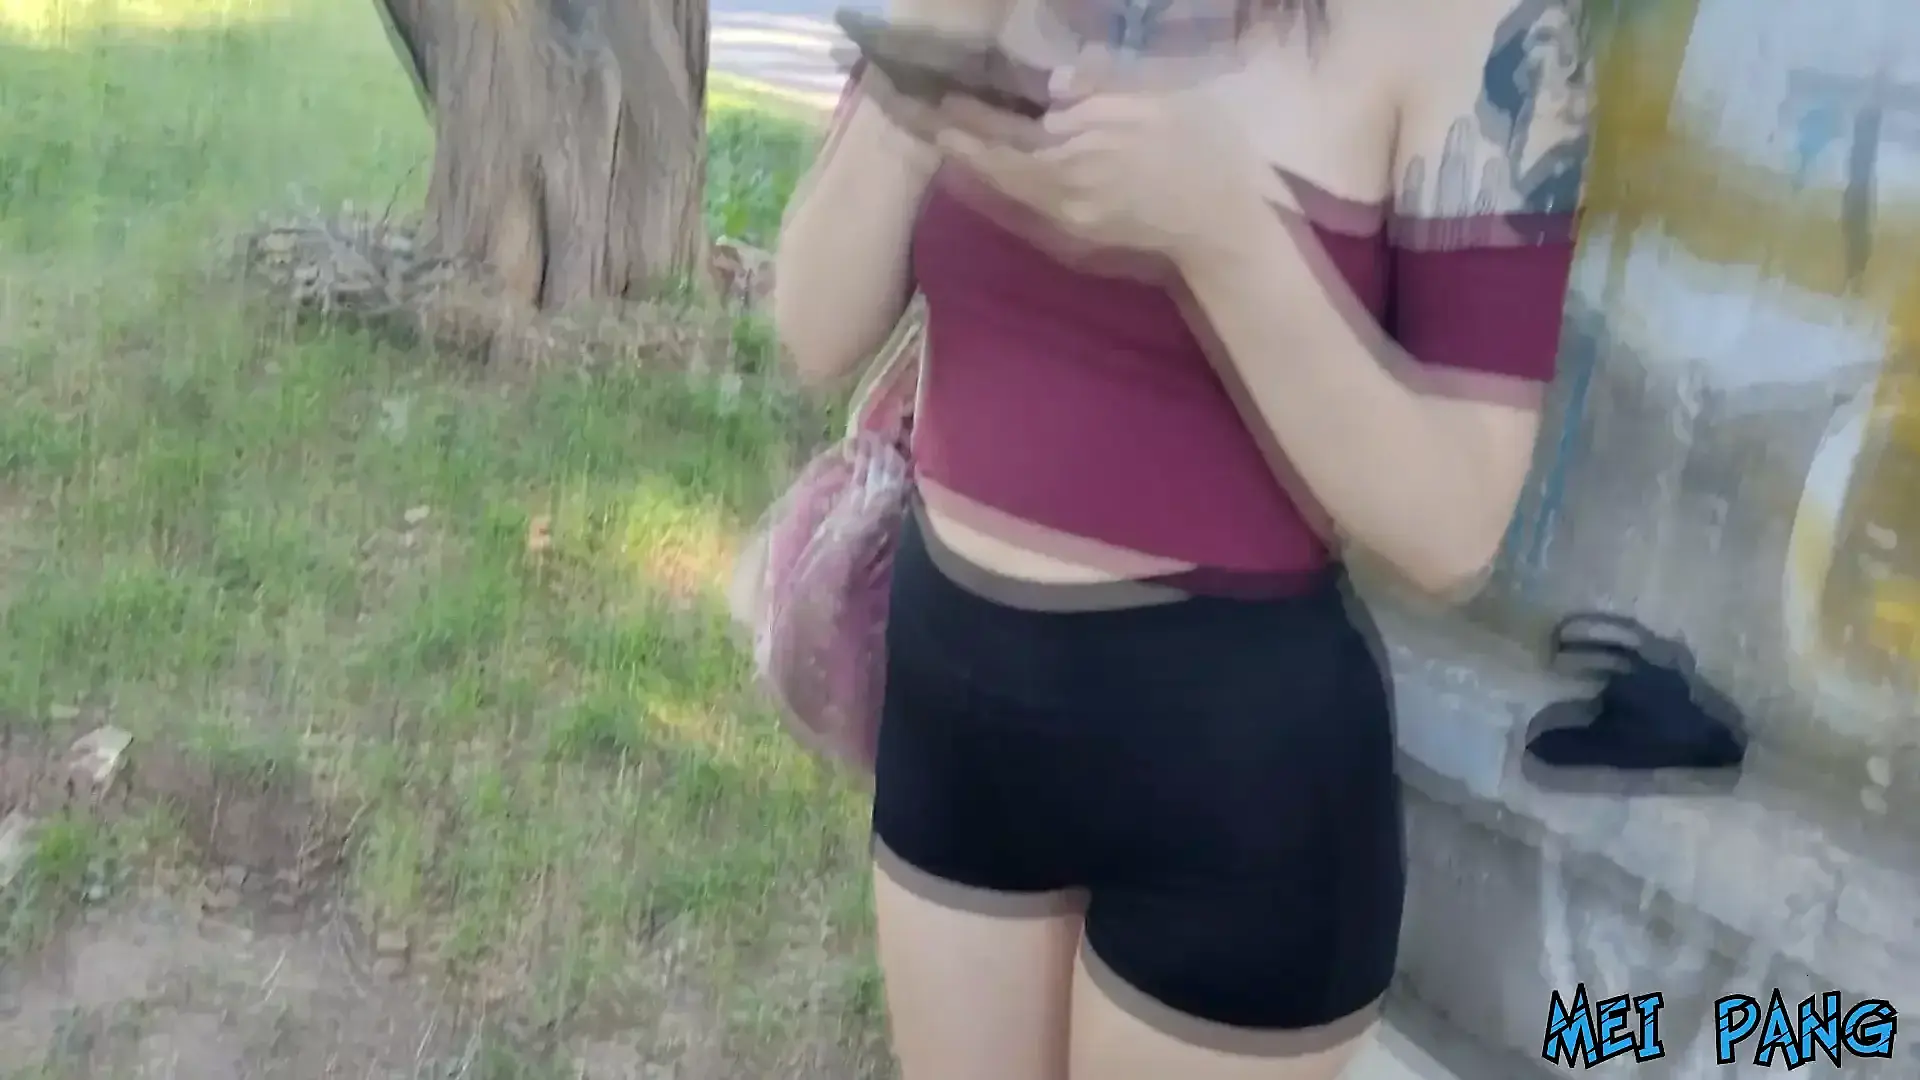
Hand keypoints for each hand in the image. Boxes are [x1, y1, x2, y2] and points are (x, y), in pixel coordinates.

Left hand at [933, 60, 1270, 263]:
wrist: (1225, 225)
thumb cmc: (1202, 155)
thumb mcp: (1160, 104)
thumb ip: (1103, 93)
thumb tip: (1055, 89)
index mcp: (1076, 159)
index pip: (1004, 140)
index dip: (967, 122)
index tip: (936, 103)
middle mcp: (1061, 195)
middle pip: (997, 168)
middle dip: (962, 143)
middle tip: (928, 118)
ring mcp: (1069, 218)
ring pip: (1010, 187)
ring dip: (980, 163)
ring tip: (954, 136)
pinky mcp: (1081, 230)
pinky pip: (1030, 201)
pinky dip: (1006, 180)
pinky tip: (997, 165)